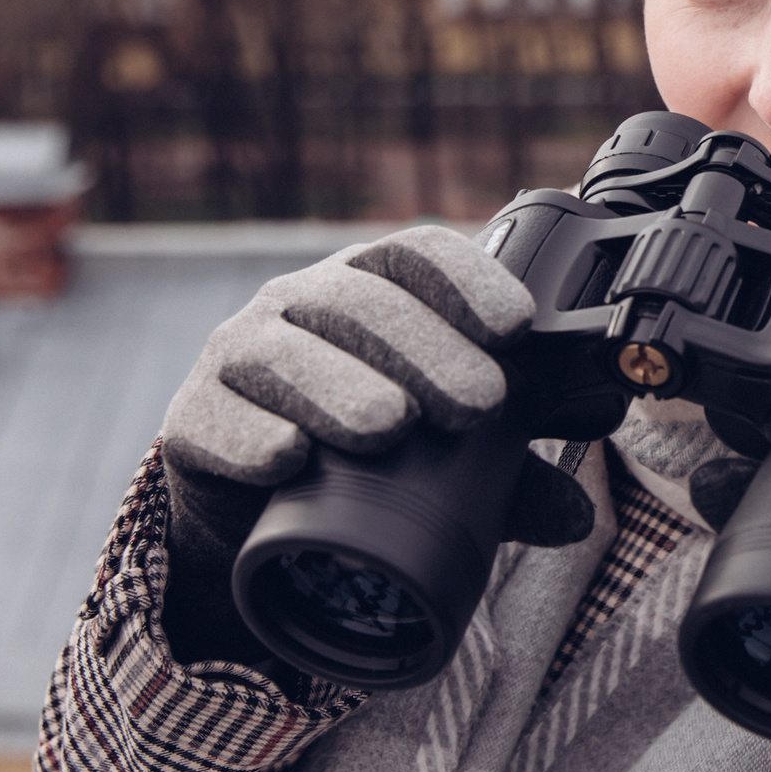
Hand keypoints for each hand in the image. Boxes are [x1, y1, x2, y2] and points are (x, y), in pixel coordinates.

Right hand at [154, 226, 583, 671]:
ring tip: (391, 427)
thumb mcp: (442, 462)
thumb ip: (506, 480)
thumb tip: (579, 515)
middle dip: (426, 349)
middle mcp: (302, 304)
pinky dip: (250, 435)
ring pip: (283, 352)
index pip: (419, 256)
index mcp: (373, 290)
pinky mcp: (191, 416)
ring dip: (341, 387)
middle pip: (361, 302)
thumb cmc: (363, 456)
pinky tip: (287, 457)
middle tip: (480, 404)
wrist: (253, 509)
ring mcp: (238, 353)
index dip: (470, 282)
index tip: (519, 327)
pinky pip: (213, 416)